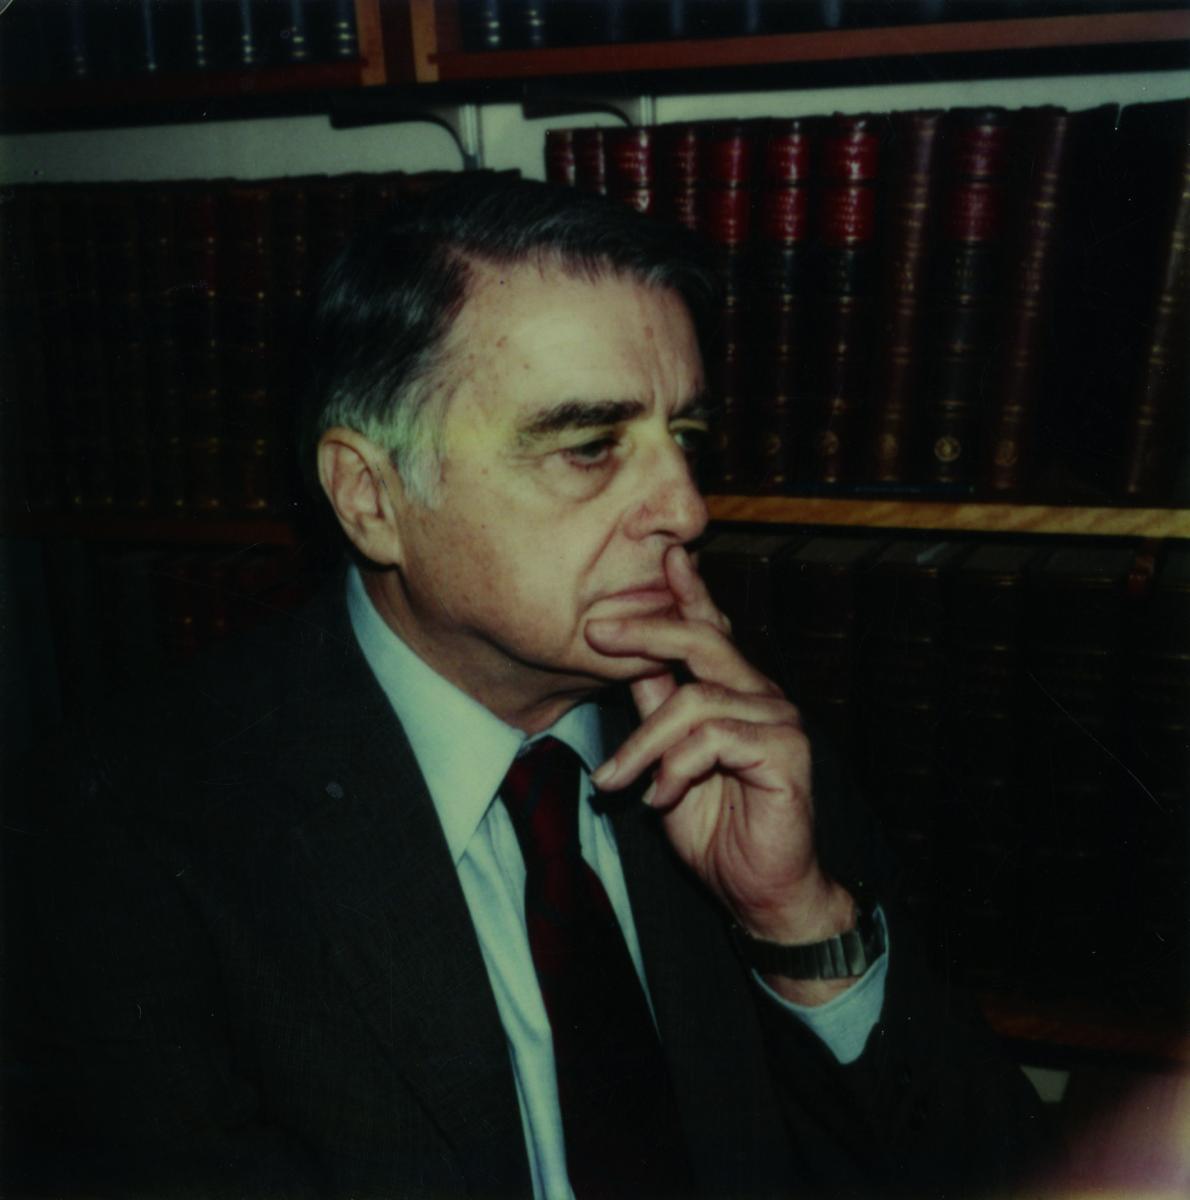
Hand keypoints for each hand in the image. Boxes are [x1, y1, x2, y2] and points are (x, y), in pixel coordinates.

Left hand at [586, 546, 853, 954]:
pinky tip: (662, 797)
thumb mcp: (667, 760)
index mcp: (733, 690)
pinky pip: (715, 738)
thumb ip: (657, 710)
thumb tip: (629, 662)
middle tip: (594, 630)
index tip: (662, 555)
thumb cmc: (715, 826)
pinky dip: (677, 767)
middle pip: (703, 640)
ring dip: (643, 743)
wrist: (759, 890)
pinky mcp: (786, 752)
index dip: (686, 591)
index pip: (708, 628)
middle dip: (645, 629)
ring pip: (695, 700)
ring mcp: (779, 720)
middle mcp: (760, 694)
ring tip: (617, 782)